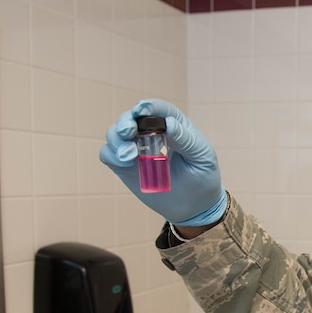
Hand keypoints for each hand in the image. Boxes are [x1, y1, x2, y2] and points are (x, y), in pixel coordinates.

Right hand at [99, 99, 226, 225]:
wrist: (195, 206)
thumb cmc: (203, 176)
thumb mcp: (202, 156)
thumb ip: (186, 139)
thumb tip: (168, 124)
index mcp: (173, 124)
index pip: (158, 109)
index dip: (147, 106)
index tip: (140, 111)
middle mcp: (150, 133)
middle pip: (130, 118)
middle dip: (125, 121)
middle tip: (127, 132)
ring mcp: (136, 149)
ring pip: (115, 134)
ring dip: (117, 140)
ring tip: (129, 156)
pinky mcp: (125, 167)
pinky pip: (108, 154)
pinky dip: (112, 155)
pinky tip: (126, 164)